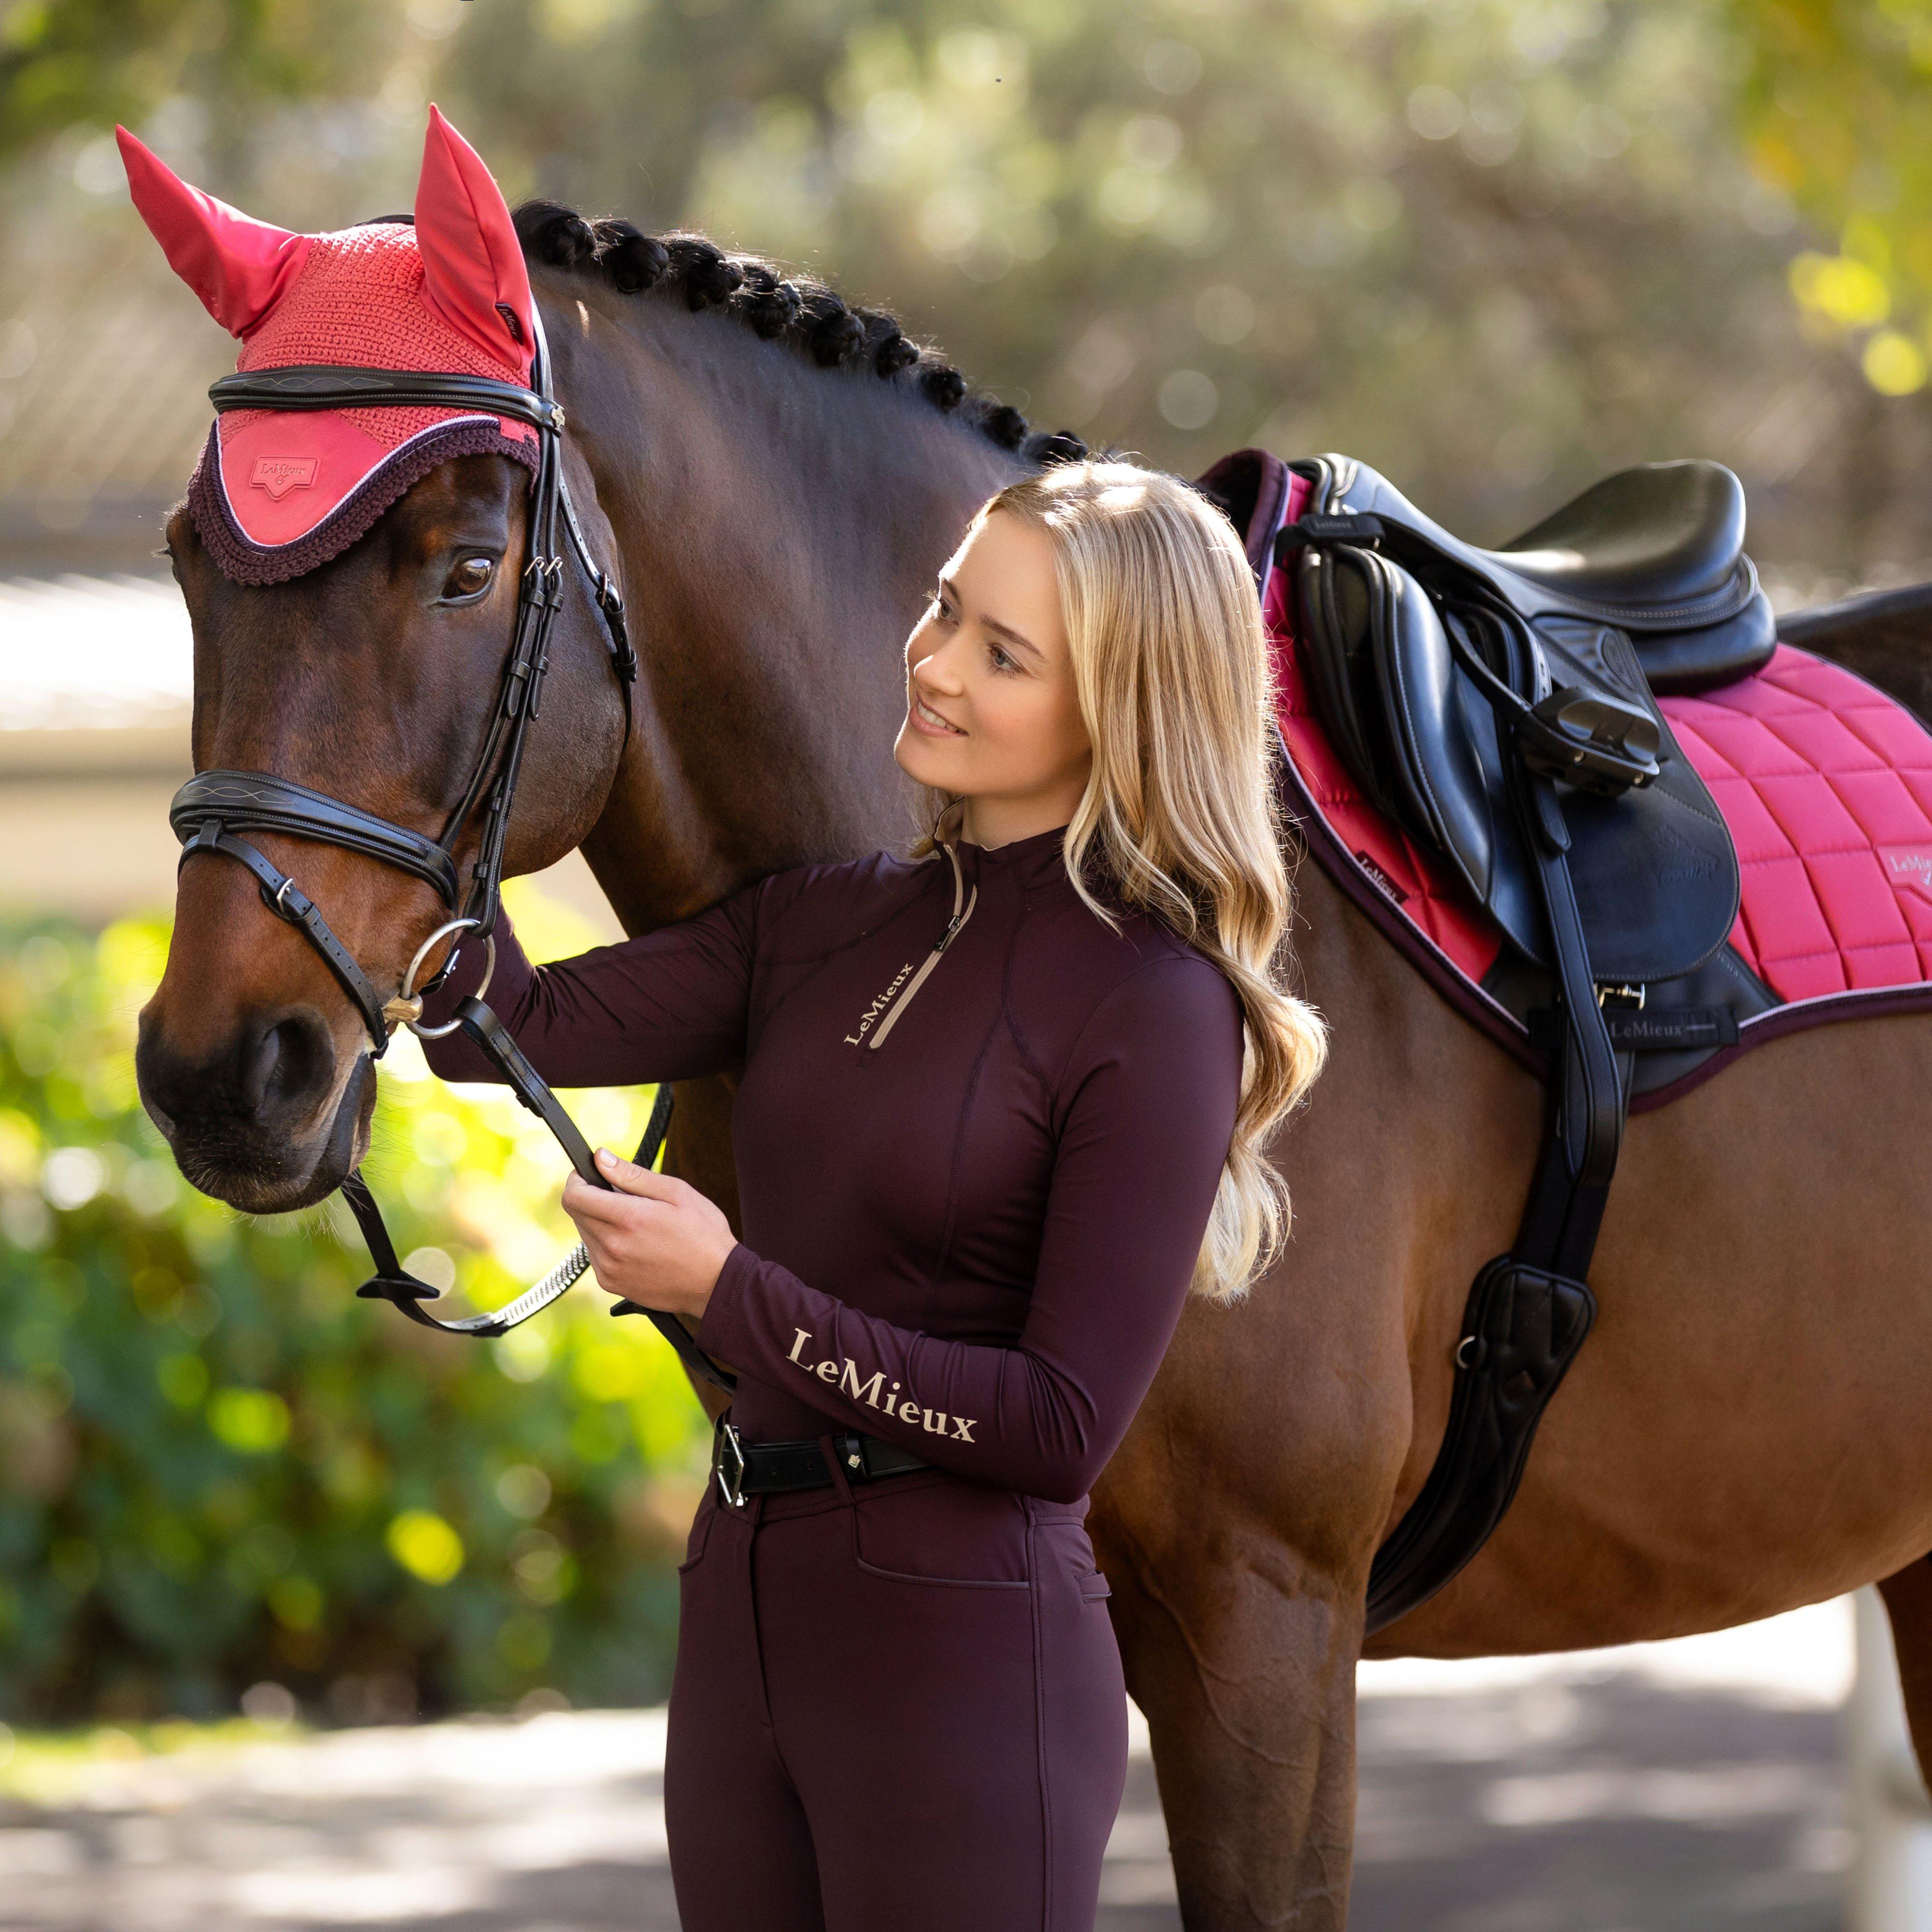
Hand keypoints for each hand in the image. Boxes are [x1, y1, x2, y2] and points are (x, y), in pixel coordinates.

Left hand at [561, 1148, 737, 1320]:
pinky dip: (607, 1244)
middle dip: (591, 1198)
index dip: (577, 1180)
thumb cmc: (703, 1234)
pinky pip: (595, 1256)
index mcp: (628, 1219)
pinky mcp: (611, 1284)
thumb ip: (632, 1175)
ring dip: (599, 1222)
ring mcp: (609, 1269)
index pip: (574, 1196)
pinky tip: (635, 1244)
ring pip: (585, 1234)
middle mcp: (612, 1247)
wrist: (716, 1283)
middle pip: (577, 1213)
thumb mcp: (676, 1193)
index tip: (588, 1174)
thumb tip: (600, 1157)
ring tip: (634, 1223)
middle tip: (622, 1197)